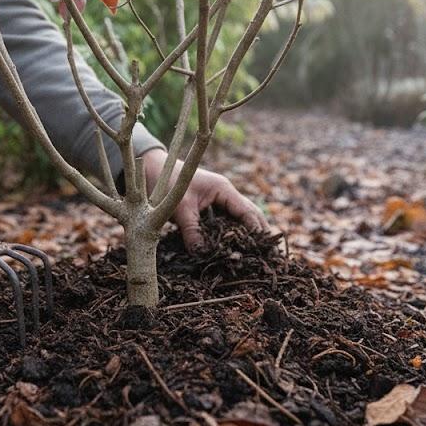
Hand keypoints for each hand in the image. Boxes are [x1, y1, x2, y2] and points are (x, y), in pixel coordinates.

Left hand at [141, 148, 268, 253]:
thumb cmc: (167, 184)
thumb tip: (201, 254)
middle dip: (260, 232)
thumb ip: (192, 231)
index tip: (265, 247)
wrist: (153, 171)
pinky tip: (236, 249)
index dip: (256, 229)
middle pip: (250, 215)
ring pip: (240, 219)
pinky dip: (233, 235)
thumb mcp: (180, 208)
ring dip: (249, 234)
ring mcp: (218, 201)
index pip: (247, 211)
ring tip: (261, 254)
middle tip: (272, 253)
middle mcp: (225, 194)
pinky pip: (226, 223)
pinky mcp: (210, 208)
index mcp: (223, 189)